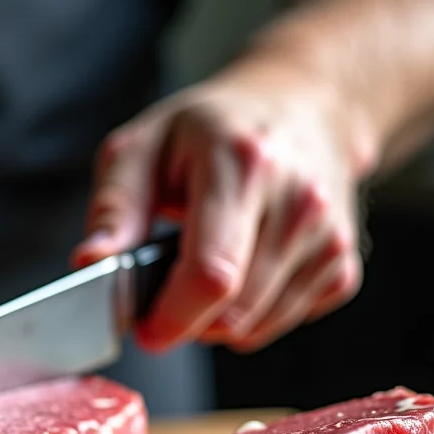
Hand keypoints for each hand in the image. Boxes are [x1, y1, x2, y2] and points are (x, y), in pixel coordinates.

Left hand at [72, 65, 366, 353]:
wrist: (304, 106)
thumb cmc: (210, 129)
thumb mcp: (143, 146)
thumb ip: (114, 207)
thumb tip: (90, 262)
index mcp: (243, 165)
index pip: (212, 274)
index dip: (171, 317)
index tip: (143, 328)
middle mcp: (299, 201)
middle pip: (234, 311)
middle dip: (185, 320)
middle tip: (161, 292)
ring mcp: (329, 236)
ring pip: (257, 327)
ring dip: (215, 320)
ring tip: (200, 268)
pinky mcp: (343, 265)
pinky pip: (283, 323)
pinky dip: (251, 314)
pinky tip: (242, 268)